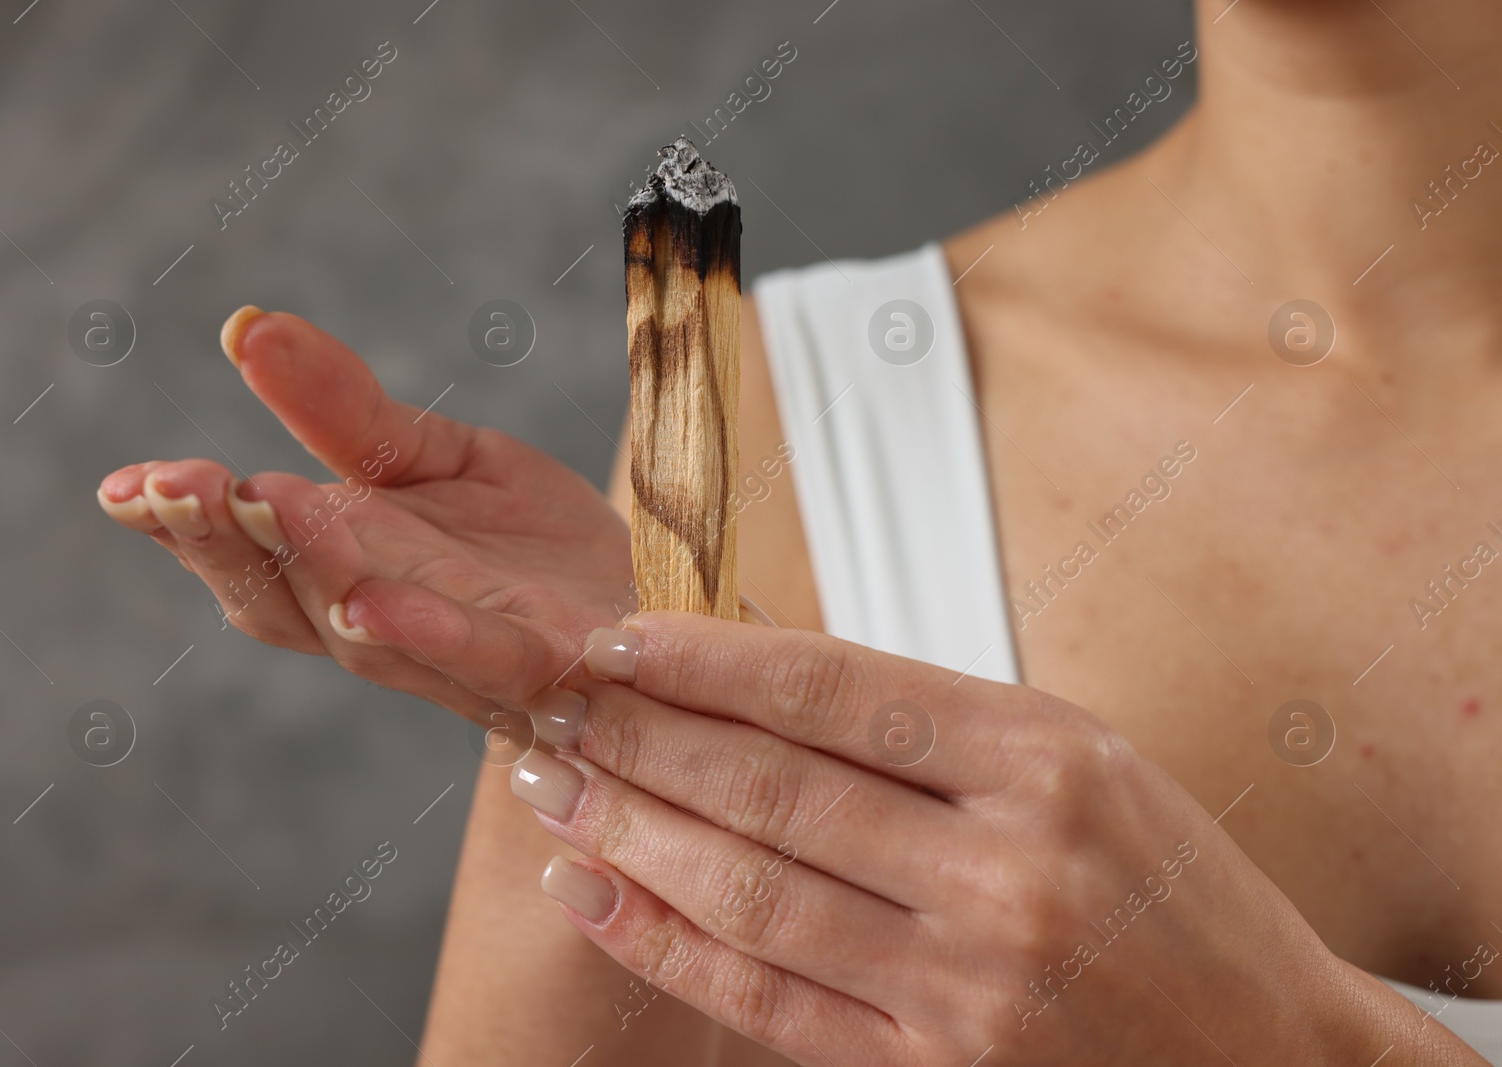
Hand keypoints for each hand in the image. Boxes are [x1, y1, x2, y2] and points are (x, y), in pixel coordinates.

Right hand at [96, 307, 633, 721]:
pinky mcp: (551, 671)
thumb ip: (348, 411)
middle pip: (291, 601)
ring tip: (262, 512)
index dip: (188, 531)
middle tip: (174, 488)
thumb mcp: (440, 459)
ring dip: (313, 575)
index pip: (255, 558)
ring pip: (374, 636)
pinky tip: (376, 599)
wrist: (662, 604)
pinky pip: (487, 660)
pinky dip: (432, 635)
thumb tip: (247, 326)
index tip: (125, 488)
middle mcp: (395, 629)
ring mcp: (468, 660)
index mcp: (355, 571)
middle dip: (227, 545)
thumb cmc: (537, 549)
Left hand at [501, 614, 1455, 1064]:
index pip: (834, 686)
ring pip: (750, 890)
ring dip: (629, 832)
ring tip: (553, 785)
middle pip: (772, 785)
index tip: (622, 637)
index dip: (707, 658)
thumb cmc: (1173, 892)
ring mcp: (966, 980)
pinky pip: (768, 999)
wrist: (1267, 1056)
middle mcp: (1004, 866)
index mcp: (1045, 760)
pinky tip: (596, 895)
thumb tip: (760, 673)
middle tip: (554, 703)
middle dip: (641, 737)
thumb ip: (933, 724)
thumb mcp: (1083, 760)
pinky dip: (665, 945)